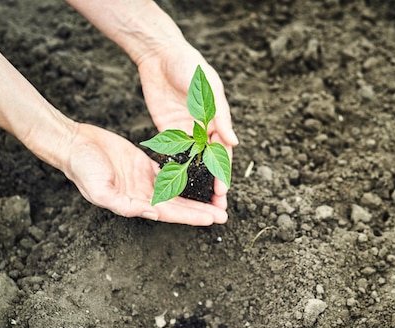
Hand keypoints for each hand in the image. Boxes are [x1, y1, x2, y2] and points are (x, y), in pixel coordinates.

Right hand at [63, 123, 227, 224]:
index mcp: (135, 203)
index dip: (193, 216)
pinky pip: (171, 173)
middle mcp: (143, 196)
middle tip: (224, 214)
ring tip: (218, 199)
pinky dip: (186, 176)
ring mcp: (146, 181)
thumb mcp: (99, 189)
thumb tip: (152, 214)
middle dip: (201, 210)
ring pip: (178, 191)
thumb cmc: (81, 167)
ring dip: (197, 196)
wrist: (73, 144)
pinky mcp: (145, 165)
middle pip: (179, 205)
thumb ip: (124, 205)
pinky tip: (202, 178)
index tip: (213, 218)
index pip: (171, 213)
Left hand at [135, 42, 237, 211]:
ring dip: (196, 183)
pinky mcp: (167, 130)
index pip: (223, 153)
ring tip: (197, 203)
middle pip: (209, 163)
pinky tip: (176, 186)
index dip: (223, 174)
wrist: (160, 53)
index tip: (223, 192)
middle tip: (214, 207)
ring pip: (192, 163)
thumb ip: (220, 116)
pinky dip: (177, 169)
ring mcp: (185, 132)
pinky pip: (173, 153)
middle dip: (212, 185)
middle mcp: (203, 130)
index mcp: (217, 121)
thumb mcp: (209, 88)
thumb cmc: (190, 66)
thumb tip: (234, 142)